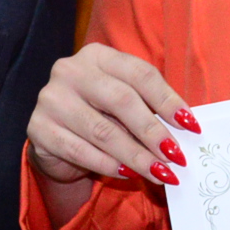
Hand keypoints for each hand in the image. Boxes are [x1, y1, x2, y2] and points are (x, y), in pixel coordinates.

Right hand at [29, 43, 196, 220]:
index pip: (140, 74)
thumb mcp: (125, 104)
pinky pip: (81, 151)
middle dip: (153, 132)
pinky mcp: (39, 128)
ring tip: (159, 172)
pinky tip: (129, 174)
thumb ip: (149, 108)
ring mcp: (51, 98)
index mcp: (98, 56)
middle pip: (122, 101)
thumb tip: (186, 130)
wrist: (56, 138)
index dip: (168, 100)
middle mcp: (70, 70)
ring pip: (103, 131)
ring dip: (137, 156)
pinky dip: (109, 165)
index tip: (191, 126)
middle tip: (176, 156)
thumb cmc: (100, 116)